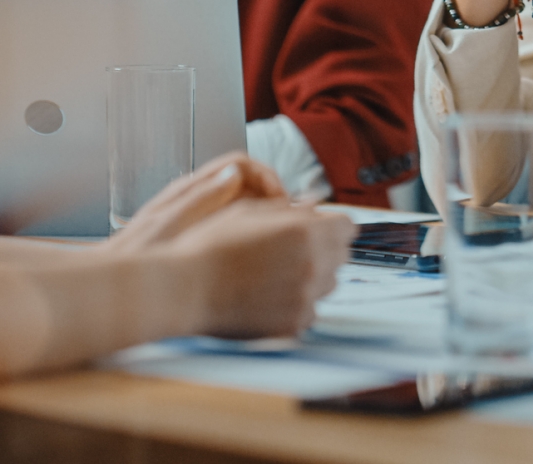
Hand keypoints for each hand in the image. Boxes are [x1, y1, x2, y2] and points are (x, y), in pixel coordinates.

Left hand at [105, 151, 286, 252]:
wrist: (113, 288)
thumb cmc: (135, 259)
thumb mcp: (169, 226)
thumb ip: (203, 198)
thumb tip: (237, 173)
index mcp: (191, 189)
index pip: (241, 165)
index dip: (268, 179)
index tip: (281, 204)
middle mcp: (198, 199)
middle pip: (250, 184)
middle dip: (274, 201)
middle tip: (289, 226)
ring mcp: (202, 219)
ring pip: (247, 207)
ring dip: (268, 220)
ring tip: (281, 243)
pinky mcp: (205, 241)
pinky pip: (239, 230)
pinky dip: (256, 238)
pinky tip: (264, 259)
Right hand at [175, 201, 354, 338]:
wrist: (185, 289)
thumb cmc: (212, 246)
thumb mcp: (251, 212)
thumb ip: (291, 211)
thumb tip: (315, 208)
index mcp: (306, 232)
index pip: (348, 226)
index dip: (331, 225)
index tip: (318, 228)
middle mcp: (313, 265)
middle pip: (341, 255)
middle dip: (324, 248)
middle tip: (291, 249)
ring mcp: (305, 298)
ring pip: (329, 283)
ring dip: (313, 276)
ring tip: (276, 273)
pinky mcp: (294, 324)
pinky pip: (311, 310)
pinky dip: (298, 302)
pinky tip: (269, 295)